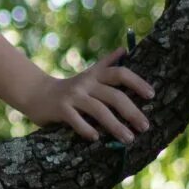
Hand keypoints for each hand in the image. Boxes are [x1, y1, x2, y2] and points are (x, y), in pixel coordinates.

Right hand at [22, 46, 155, 141]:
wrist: (36, 93)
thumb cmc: (70, 89)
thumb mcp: (89, 74)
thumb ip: (106, 64)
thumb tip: (125, 49)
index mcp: (95, 74)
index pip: (120, 73)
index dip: (137, 82)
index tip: (151, 95)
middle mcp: (86, 83)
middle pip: (114, 96)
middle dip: (132, 112)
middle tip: (145, 127)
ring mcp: (73, 96)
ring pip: (99, 111)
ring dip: (116, 126)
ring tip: (128, 139)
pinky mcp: (60, 109)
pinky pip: (76, 120)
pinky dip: (87, 130)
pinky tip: (96, 139)